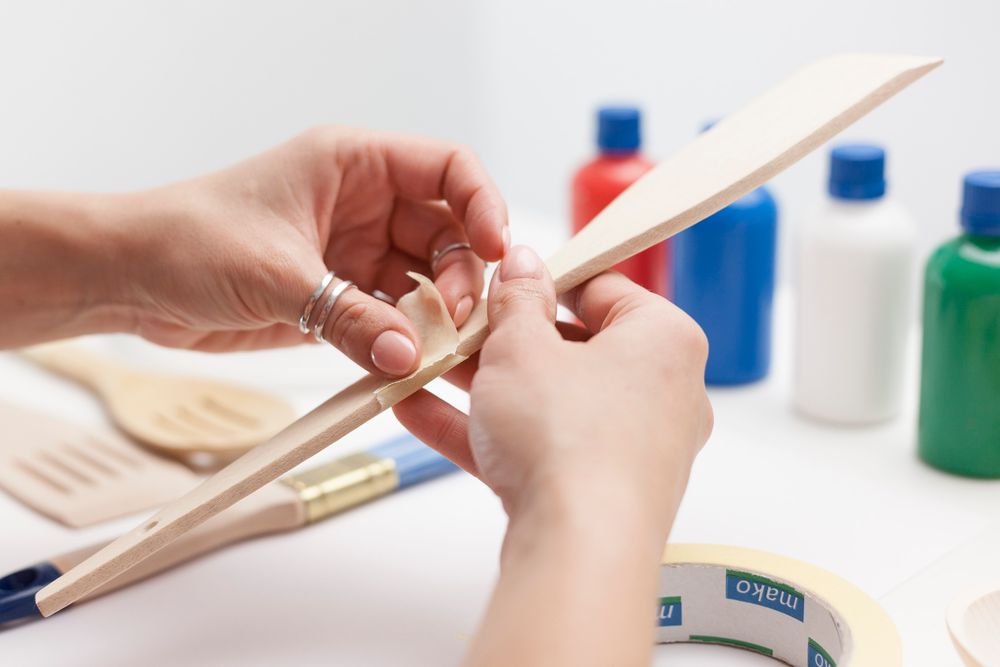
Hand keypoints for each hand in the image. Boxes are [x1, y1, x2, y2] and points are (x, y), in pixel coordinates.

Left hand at [109, 127, 507, 374]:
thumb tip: (407, 356)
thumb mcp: (275, 274)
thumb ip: (347, 316)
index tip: (493, 250)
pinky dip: (408, 338)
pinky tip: (410, 362)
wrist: (132, 279)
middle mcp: (365, 203)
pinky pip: (395, 315)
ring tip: (439, 351)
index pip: (448, 168)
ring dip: (439, 315)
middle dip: (461, 276)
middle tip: (457, 323)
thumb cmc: (187, 240)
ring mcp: (356, 250)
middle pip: (449, 232)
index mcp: (354, 164)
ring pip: (427, 279)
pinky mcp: (343, 294)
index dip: (482, 205)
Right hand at [393, 245, 712, 528]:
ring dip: (484, 385)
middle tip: (457, 328)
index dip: (543, 280)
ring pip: (549, 401)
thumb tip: (521, 265)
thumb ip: (517, 299)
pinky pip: (539, 447)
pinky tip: (422, 413)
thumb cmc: (569, 440)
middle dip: (504, 339)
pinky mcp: (599, 491)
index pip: (603, 288)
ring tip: (425, 366)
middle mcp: (661, 392)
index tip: (501, 282)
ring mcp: (632, 447)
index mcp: (663, 340)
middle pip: (572, 348)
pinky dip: (488, 431)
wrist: (577, 551)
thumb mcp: (522, 346)